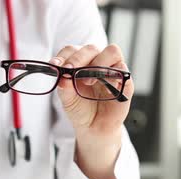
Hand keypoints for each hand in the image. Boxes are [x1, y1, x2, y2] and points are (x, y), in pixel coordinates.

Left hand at [51, 44, 134, 178]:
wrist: (94, 128)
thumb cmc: (80, 110)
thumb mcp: (68, 100)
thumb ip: (65, 88)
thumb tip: (62, 76)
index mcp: (81, 63)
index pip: (73, 50)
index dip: (64, 55)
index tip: (55, 65)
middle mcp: (97, 62)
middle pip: (91, 48)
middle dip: (78, 58)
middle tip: (69, 70)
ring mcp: (112, 70)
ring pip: (112, 51)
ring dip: (98, 63)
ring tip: (88, 81)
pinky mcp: (125, 81)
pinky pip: (123, 70)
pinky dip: (114, 74)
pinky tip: (104, 85)